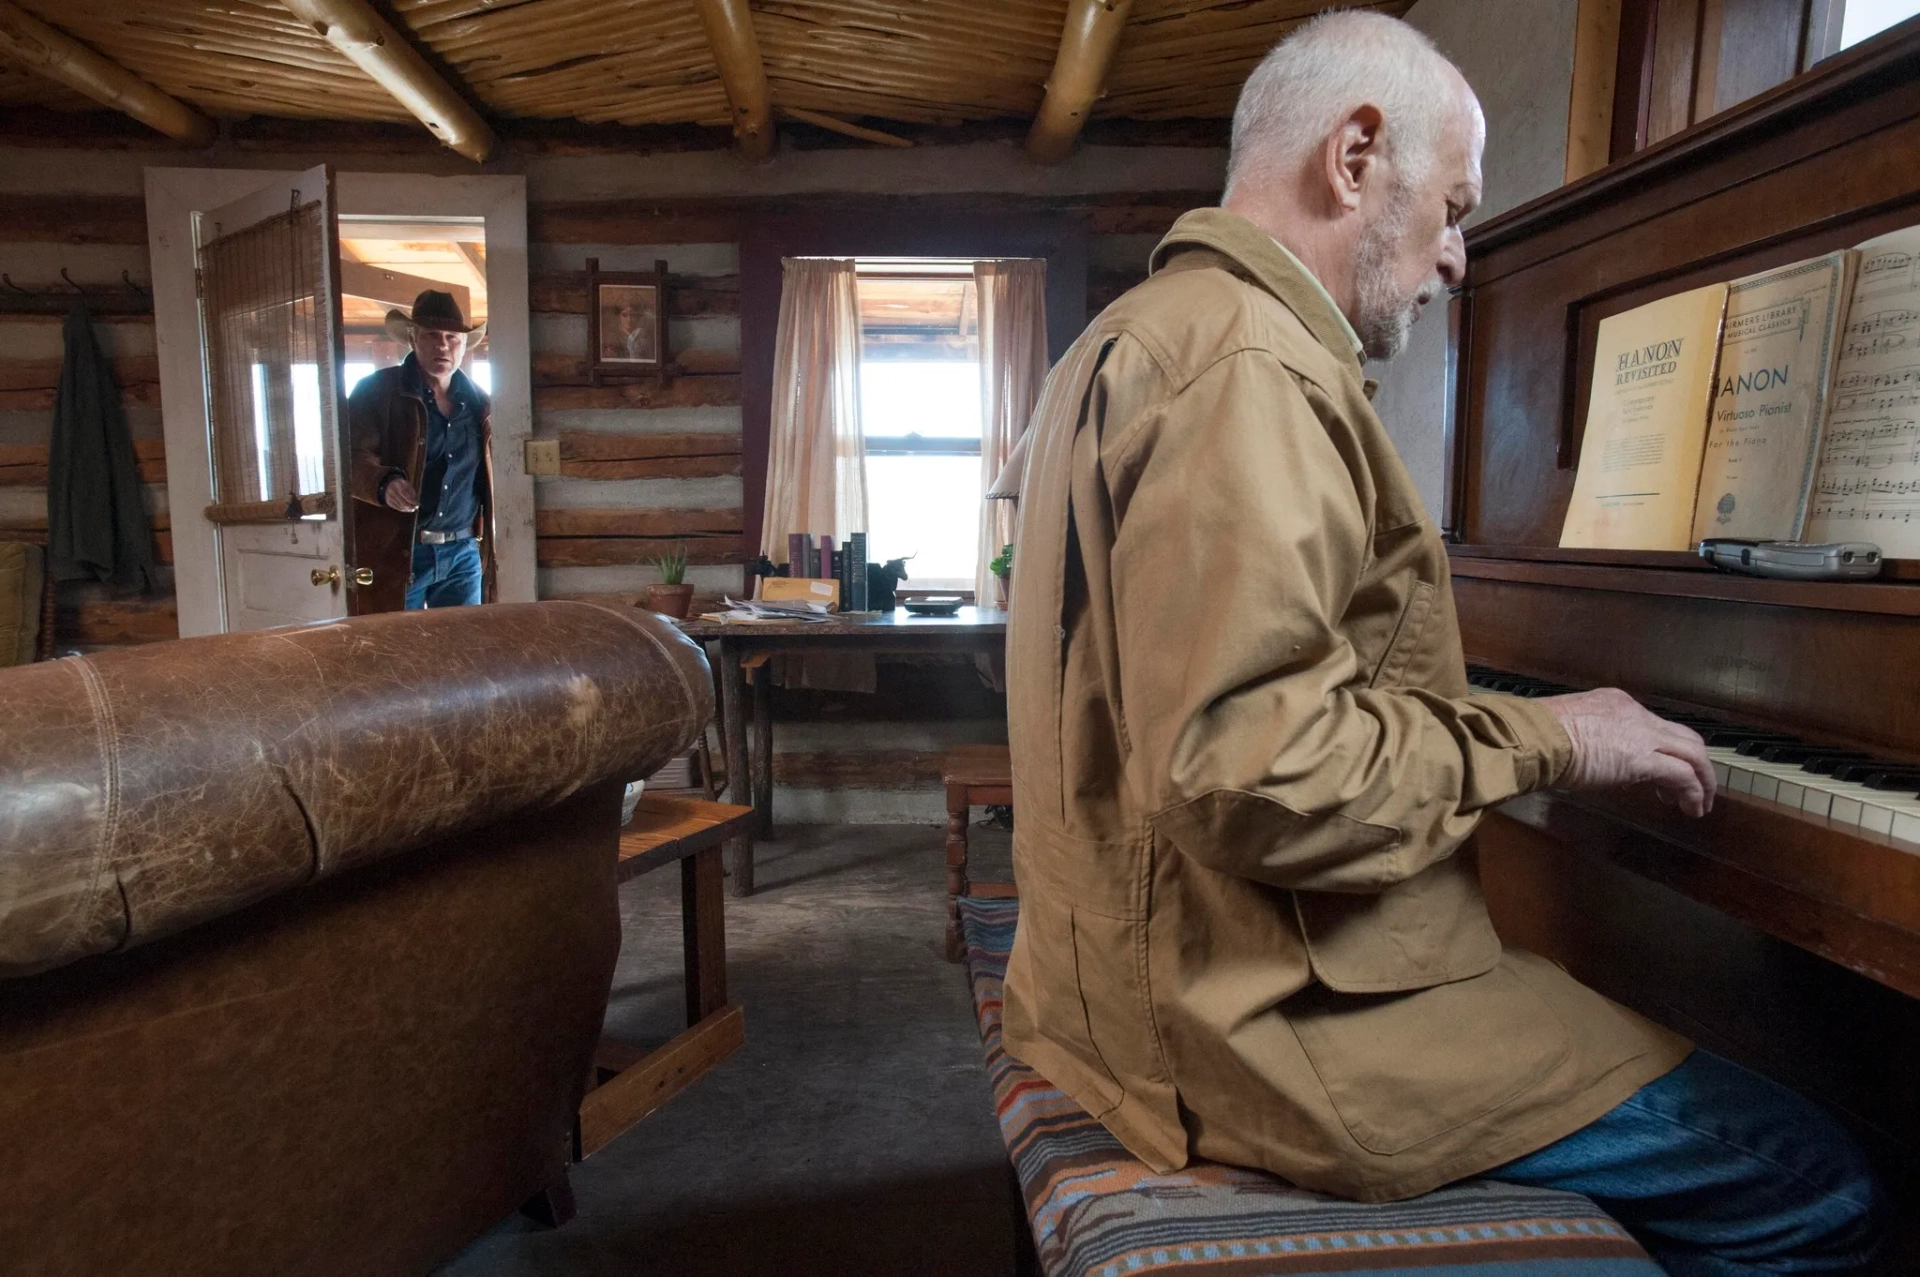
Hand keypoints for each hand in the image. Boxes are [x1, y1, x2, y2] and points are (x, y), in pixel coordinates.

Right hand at [382, 477, 418, 511]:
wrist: (392, 485)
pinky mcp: (388, 501)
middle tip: (415, 508)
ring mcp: (389, 496)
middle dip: (410, 506)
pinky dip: (403, 509)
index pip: (404, 493)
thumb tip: (416, 504)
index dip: (411, 500)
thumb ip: (412, 494)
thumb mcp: (409, 486)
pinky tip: (408, 509)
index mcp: (397, 484)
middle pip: (401, 501)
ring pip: (400, 505)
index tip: (417, 504)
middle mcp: (391, 490)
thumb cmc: (403, 486)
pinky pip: (397, 507)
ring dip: (407, 509)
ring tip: (413, 509)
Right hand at [1541, 687, 1715, 817]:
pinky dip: (1693, 792)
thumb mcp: (1572, 731)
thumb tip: (1602, 765)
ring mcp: (1643, 734)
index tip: (1659, 776)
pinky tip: (1691, 809)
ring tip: (1698, 805)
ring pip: (1693, 753)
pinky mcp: (1643, 759)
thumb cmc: (1537, 737)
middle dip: (1695, 764)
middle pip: (1684, 737)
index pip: (1654, 727)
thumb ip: (1593, 743)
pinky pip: (1682, 775)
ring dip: (1701, 780)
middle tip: (1694, 790)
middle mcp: (1636, 714)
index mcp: (1616, 703)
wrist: (1533, 738)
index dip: (1664, 752)